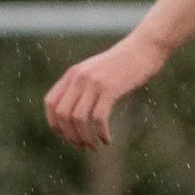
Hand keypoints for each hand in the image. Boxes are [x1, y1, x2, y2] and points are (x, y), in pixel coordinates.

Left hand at [43, 35, 169, 149]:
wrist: (143, 49)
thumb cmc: (122, 65)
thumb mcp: (95, 72)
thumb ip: (82, 88)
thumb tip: (73, 116)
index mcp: (72, 74)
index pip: (51, 103)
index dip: (55, 123)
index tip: (67, 136)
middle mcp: (78, 78)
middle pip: (63, 115)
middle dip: (71, 135)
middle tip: (83, 146)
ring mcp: (93, 82)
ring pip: (79, 119)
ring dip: (86, 138)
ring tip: (96, 146)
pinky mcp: (109, 88)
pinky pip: (98, 118)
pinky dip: (100, 133)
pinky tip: (107, 139)